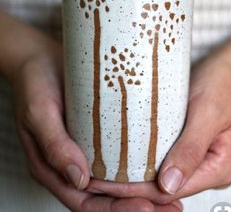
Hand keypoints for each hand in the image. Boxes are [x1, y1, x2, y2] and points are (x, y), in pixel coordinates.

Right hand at [10, 39, 181, 211]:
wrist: (40, 59)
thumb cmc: (35, 84)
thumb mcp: (39, 114)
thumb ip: (54, 146)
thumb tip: (77, 180)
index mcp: (53, 168)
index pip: (85, 202)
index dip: (116, 210)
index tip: (146, 208)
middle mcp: (71, 162)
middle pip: (105, 196)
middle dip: (137, 205)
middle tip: (171, 206)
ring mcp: (85, 148)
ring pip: (114, 179)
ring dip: (141, 188)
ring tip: (171, 189)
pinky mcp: (96, 131)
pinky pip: (116, 153)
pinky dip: (136, 162)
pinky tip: (158, 159)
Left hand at [87, 38, 230, 203]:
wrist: (230, 68)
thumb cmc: (224, 83)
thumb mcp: (208, 113)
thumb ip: (192, 148)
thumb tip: (169, 184)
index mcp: (217, 166)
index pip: (169, 189)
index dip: (134, 189)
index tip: (106, 184)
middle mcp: (208, 166)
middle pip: (164, 187)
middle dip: (130, 186)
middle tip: (97, 178)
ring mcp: (198, 156)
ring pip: (163, 175)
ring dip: (135, 175)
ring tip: (107, 170)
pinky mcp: (189, 144)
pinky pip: (165, 160)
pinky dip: (144, 161)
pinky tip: (127, 156)